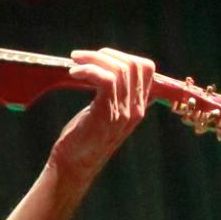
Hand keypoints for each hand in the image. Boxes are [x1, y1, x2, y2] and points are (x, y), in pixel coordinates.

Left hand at [51, 47, 155, 185]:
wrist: (74, 165)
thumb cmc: (84, 137)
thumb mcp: (106, 113)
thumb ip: (115, 95)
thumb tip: (109, 69)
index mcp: (138, 106)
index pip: (146, 68)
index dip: (122, 55)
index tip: (99, 58)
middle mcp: (135, 109)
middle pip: (134, 64)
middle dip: (106, 54)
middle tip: (82, 57)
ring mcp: (123, 112)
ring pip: (119, 69)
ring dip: (93, 59)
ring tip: (74, 63)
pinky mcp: (107, 114)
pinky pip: (105, 79)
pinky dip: (88, 70)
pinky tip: (74, 73)